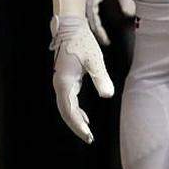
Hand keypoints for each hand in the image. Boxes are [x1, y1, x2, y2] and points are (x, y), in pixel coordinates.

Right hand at [50, 0, 113, 143]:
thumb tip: (108, 96)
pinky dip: (75, 111)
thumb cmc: (83, 42)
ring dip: (76, 119)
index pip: (69, 110)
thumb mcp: (95, 60)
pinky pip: (68, 100)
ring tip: (88, 132)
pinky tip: (85, 118)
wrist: (71, 28)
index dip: (78, 124)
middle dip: (77, 126)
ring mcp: (61, 83)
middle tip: (89, 139)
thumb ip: (101, 78)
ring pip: (66, 107)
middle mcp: (60, 85)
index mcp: (64, 83)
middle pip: (65, 112)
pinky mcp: (65, 80)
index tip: (88, 135)